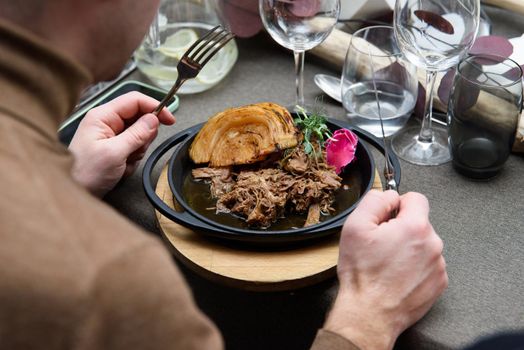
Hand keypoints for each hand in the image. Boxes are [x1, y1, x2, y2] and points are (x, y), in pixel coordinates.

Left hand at [69, 91, 175, 196]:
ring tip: (124, 163)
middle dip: (143, 137)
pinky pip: (133, 149)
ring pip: (139, 136)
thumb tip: (154, 119)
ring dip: (137, 151)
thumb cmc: (85, 173)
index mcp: (103, 116)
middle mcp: (106, 122)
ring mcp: (110, 136)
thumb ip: (137, 134)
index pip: (135, 100)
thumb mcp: (115, 153)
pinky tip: (121, 169)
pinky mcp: (113, 149)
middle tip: (135, 151)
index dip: (155, 107)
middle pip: (139, 118)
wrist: (73, 193)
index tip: (170, 119)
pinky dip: (132, 160)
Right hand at [324, 190, 447, 349]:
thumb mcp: (355, 227)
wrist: (369, 314)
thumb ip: (375, 201)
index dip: (397, 204)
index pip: (416, 198)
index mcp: (415, 227)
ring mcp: (438, 266)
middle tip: (380, 244)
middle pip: (419, 222)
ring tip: (387, 263)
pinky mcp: (438, 283)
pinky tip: (396, 275)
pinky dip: (414, 267)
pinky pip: (427, 264)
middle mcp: (433, 244)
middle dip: (401, 228)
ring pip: (423, 244)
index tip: (387, 217)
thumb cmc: (362, 274)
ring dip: (408, 248)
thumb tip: (388, 195)